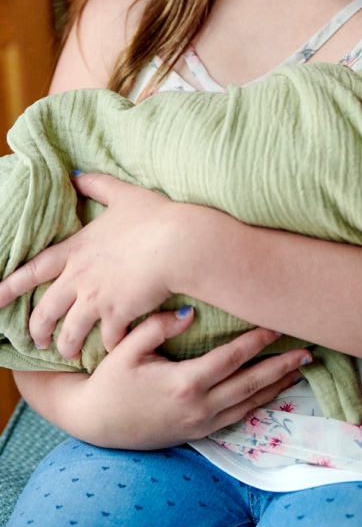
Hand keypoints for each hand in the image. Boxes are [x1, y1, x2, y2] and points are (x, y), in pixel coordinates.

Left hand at [0, 173, 186, 358]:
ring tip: (70, 353)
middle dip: (38, 330)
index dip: (9, 285)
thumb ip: (97, 185)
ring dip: (67, 346)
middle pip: (46, 311)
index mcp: (77, 249)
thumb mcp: (124, 195)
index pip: (33, 269)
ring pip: (69, 333)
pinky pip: (107, 340)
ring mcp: (97, 298)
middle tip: (38, 340)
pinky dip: (109, 346)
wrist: (179, 243)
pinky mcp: (118, 314)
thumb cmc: (155, 217)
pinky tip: (113, 347)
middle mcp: (80, 277)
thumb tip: (75, 174)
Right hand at [25, 310, 310, 448]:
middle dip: (281, 366)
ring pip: (249, 404)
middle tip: (307, 350)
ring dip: (277, 386)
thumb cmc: (110, 381)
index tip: (279, 324)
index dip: (259, 341)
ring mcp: (200, 423)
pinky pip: (238, 418)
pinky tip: (274, 392)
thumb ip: (156, 328)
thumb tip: (188, 313)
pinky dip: (260, 404)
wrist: (95, 423)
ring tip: (300, 369)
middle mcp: (199, 406)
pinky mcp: (198, 432)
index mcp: (185, 383)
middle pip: (251, 384)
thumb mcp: (126, 349)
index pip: (233, 358)